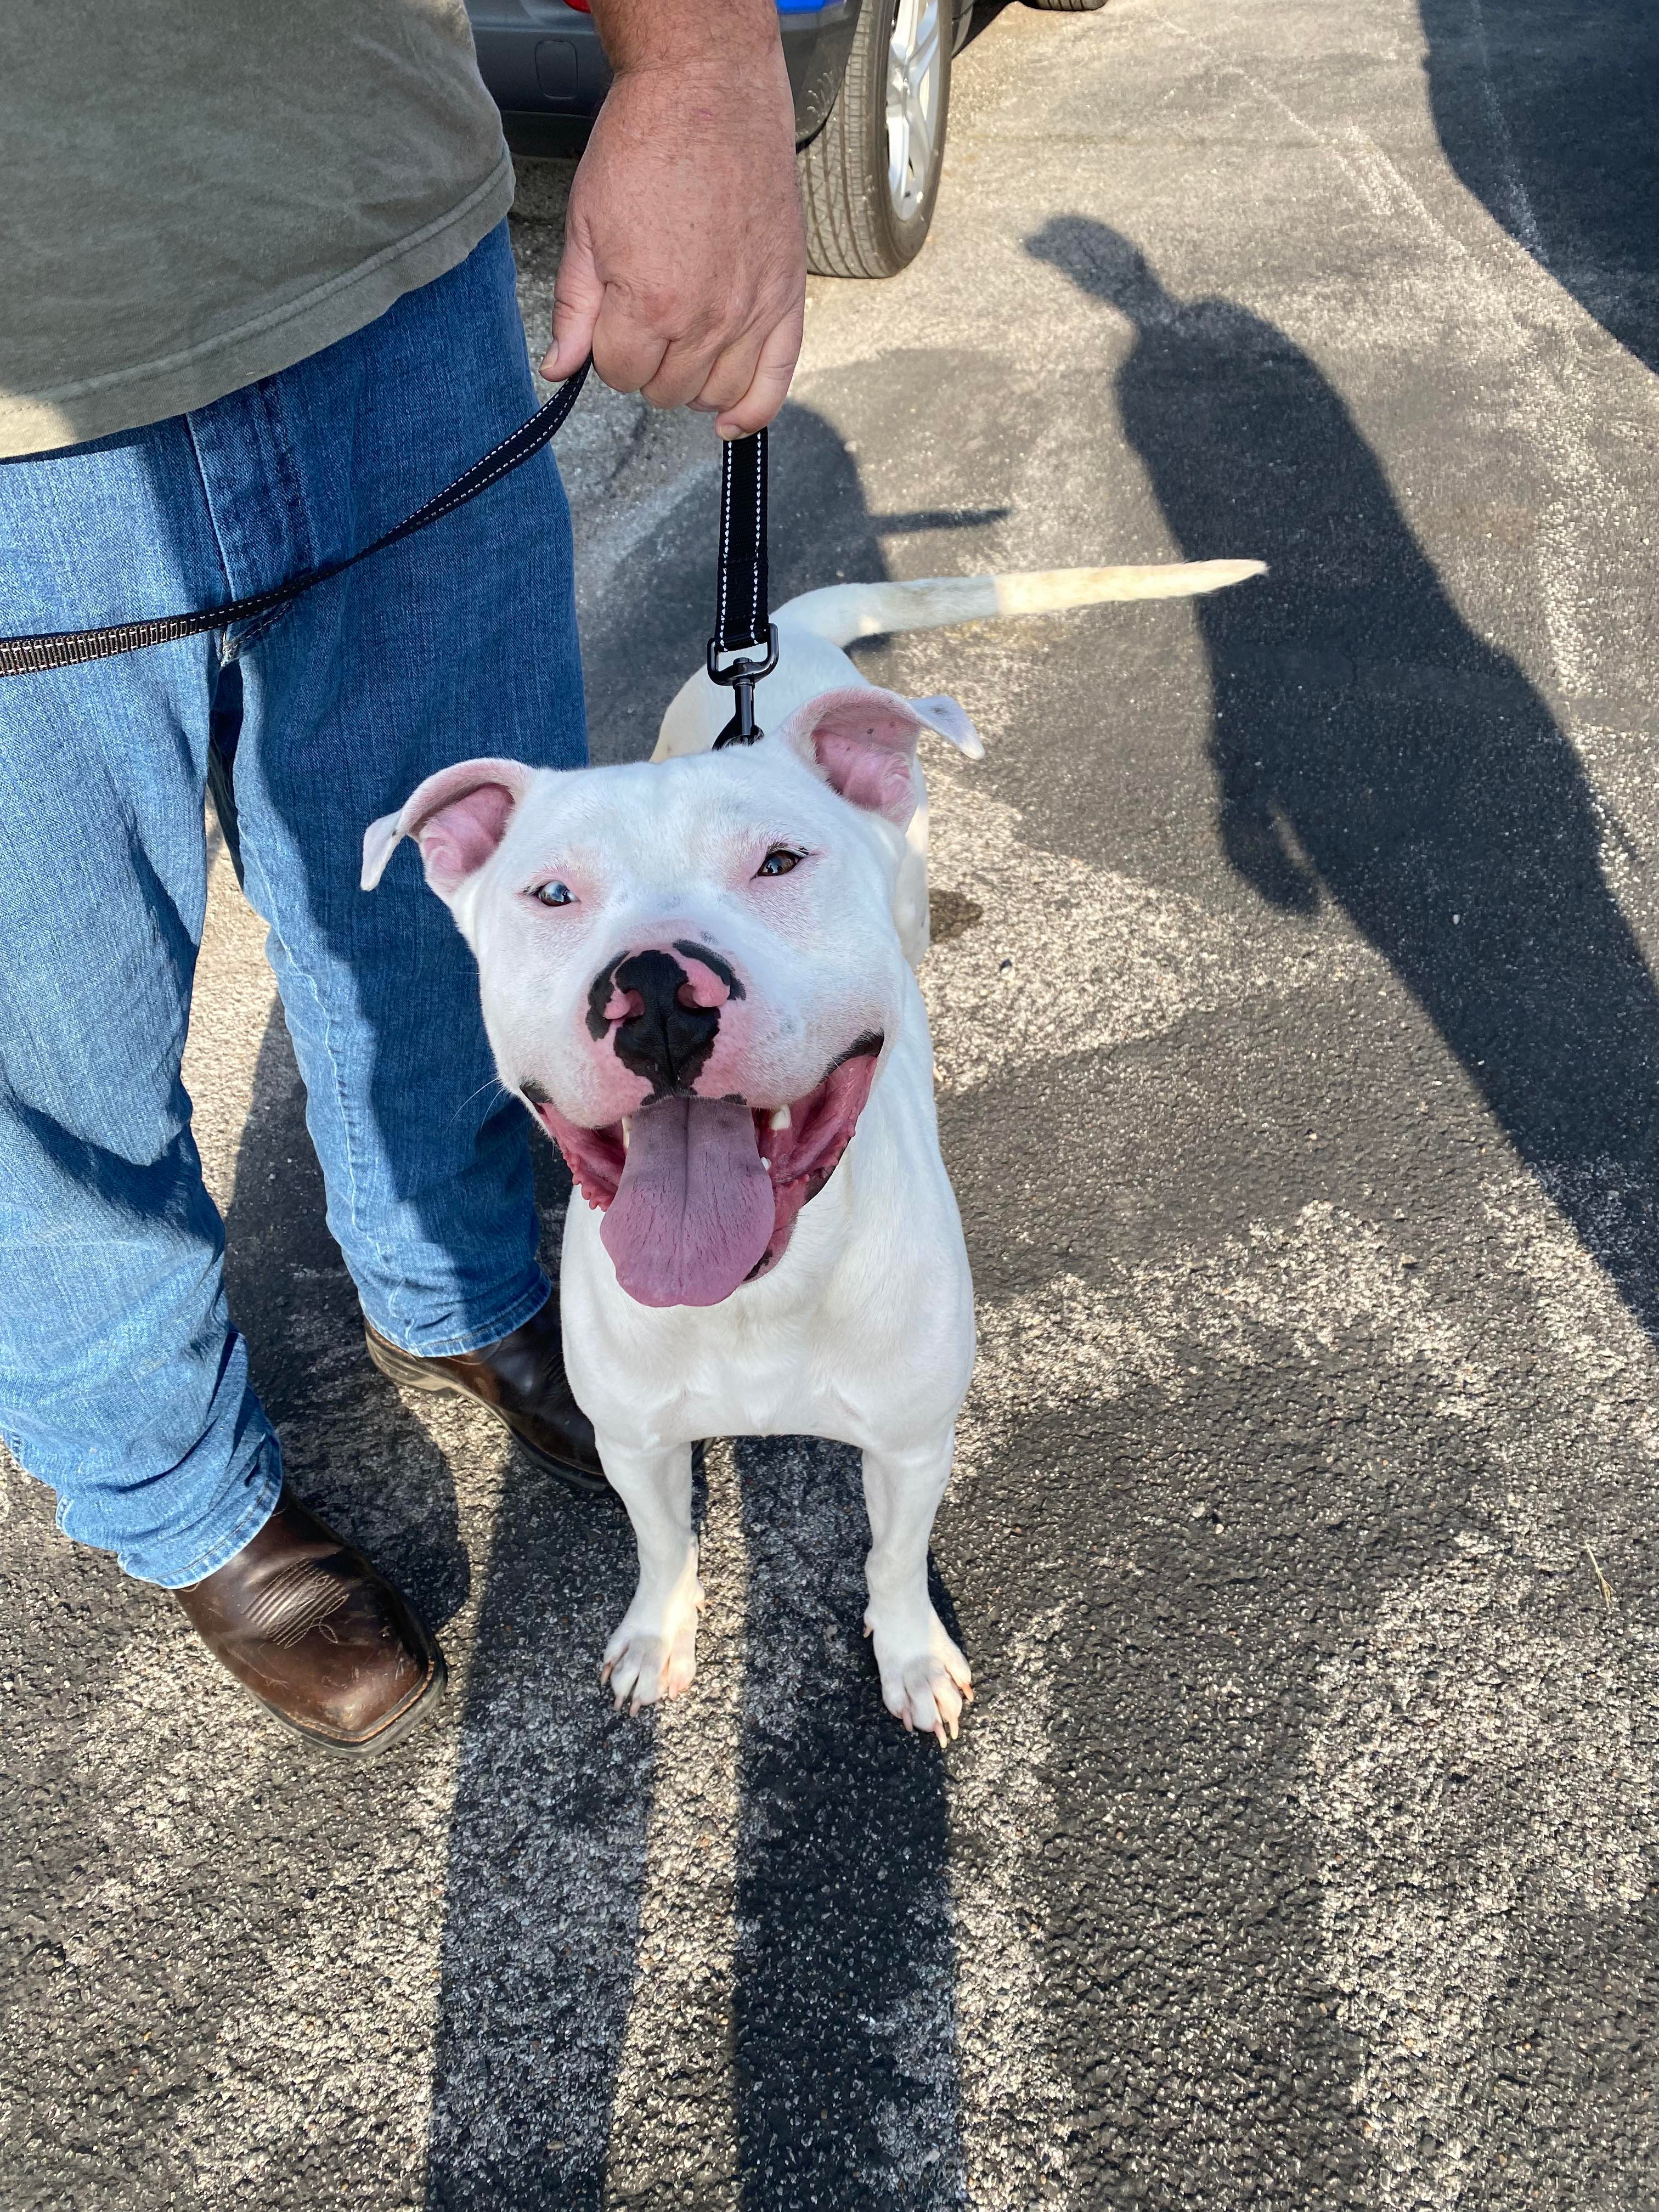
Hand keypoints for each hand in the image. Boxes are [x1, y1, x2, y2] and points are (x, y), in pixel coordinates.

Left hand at [540, 21, 805, 437]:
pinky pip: (776, 382)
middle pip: (666, 391)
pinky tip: (730, 419)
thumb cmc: (647, 145)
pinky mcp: (785, 299)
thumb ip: (574, 307)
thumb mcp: (586, 226)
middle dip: (646, 366)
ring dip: (692, 383)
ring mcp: (751, 313)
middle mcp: (706, 319)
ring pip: (716, 393)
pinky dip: (753, 410)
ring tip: (681, 346)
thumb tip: (559, 367)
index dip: (607, 353)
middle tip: (643, 324)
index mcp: (650, 303)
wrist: (708, 93)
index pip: (619, 374)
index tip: (610, 325)